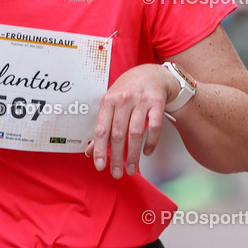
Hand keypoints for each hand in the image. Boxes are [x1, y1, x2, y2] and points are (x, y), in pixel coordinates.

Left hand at [84, 64, 175, 178]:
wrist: (152, 73)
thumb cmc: (128, 90)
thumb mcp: (111, 104)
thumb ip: (102, 127)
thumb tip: (90, 152)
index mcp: (109, 100)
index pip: (102, 129)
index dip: (99, 149)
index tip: (99, 166)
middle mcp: (124, 100)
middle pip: (118, 134)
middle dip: (117, 157)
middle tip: (116, 174)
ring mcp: (141, 101)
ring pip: (136, 133)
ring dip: (133, 155)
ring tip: (132, 170)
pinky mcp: (157, 103)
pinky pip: (155, 126)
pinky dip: (151, 142)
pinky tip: (147, 152)